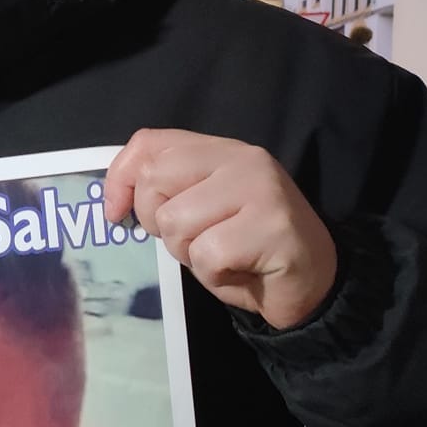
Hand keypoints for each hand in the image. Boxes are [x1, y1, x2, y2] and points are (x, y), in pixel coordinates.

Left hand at [104, 129, 337, 330]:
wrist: (311, 282)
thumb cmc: (245, 248)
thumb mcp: (199, 211)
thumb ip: (168, 191)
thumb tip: (116, 200)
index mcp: (221, 150)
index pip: (150, 144)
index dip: (120, 178)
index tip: (115, 212)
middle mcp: (243, 160)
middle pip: (155, 181)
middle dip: (158, 223)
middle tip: (192, 240)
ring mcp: (261, 190)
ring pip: (176, 222)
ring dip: (188, 253)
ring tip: (222, 256)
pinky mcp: (272, 227)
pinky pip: (206, 255)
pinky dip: (213, 274)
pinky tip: (240, 270)